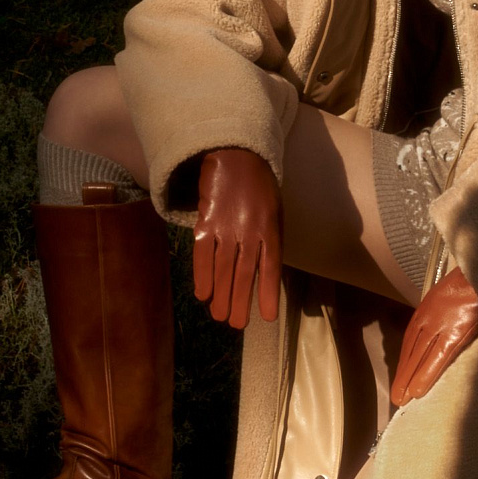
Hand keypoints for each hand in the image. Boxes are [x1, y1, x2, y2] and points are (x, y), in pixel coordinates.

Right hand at [192, 148, 281, 328]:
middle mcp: (249, 229)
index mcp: (271, 227)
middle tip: (236, 324)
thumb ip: (271, 239)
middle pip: (245, 272)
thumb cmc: (260, 186)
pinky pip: (202, 251)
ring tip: (219, 316)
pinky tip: (202, 293)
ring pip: (223, 266)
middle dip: (240, 301)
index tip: (267, 317)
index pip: (271, 266)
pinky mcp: (206, 220)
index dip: (268, 293)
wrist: (235, 154)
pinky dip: (202, 274)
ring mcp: (226, 225)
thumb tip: (265, 271)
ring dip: (221, 293)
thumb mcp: (275, 210)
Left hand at [391, 267, 477, 405]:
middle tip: (397, 396)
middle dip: (403, 373)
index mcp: (428, 307)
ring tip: (403, 399)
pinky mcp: (455, 331)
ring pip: (420, 357)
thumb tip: (449, 324)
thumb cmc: (476, 281)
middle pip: (412, 350)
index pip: (412, 338)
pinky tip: (418, 391)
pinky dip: (426, 374)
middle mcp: (429, 316)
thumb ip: (447, 310)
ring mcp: (441, 324)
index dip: (407, 359)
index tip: (403, 375)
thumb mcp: (454, 293)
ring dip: (409, 379)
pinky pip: (437, 357)